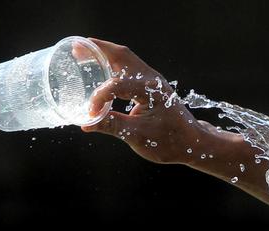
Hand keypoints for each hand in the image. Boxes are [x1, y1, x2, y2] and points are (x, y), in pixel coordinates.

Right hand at [79, 39, 204, 164]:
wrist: (192, 143)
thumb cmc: (169, 141)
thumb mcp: (138, 136)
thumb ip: (112, 126)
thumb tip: (86, 124)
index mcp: (150, 90)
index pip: (116, 85)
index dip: (99, 98)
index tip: (90, 114)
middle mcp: (152, 79)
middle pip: (121, 55)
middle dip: (98, 50)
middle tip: (76, 49)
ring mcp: (153, 80)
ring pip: (126, 59)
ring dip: (105, 54)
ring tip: (84, 53)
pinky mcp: (152, 86)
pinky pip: (130, 68)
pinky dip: (113, 64)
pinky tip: (102, 69)